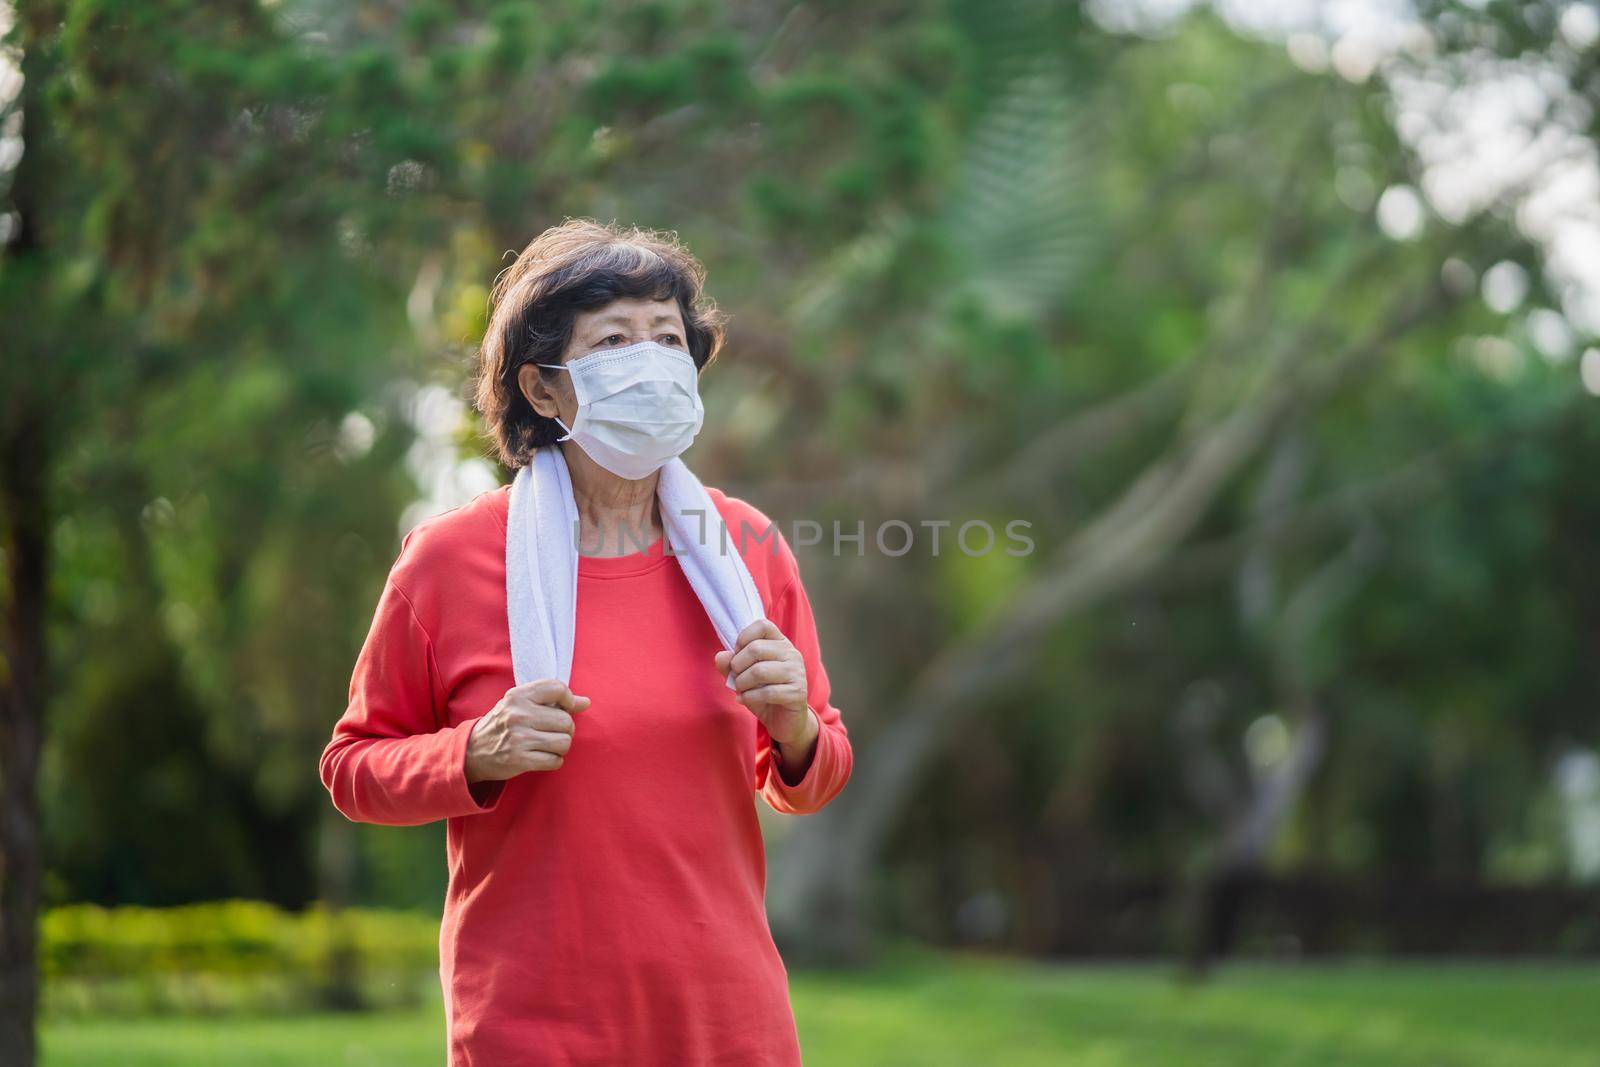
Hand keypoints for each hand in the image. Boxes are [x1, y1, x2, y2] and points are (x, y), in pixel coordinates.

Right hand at [465, 679, 589, 783]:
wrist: (472, 751)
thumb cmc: (503, 724)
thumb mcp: (520, 704)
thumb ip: (552, 700)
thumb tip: (586, 702)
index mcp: (518, 696)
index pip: (557, 688)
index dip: (568, 699)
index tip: (563, 709)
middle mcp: (518, 714)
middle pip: (566, 721)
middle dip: (566, 729)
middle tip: (553, 732)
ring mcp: (519, 738)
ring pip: (564, 742)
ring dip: (561, 747)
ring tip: (548, 745)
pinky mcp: (520, 760)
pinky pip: (556, 761)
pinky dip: (554, 761)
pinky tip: (542, 757)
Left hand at [714, 619, 812, 745]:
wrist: (784, 721)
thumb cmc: (763, 693)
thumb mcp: (743, 677)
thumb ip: (730, 664)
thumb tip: (721, 656)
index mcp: (780, 643)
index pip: (763, 626)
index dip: (743, 638)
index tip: (736, 654)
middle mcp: (792, 654)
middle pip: (756, 648)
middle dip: (738, 665)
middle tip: (736, 678)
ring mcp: (797, 673)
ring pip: (760, 671)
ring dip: (742, 683)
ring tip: (740, 690)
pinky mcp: (798, 693)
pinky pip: (767, 692)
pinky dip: (749, 697)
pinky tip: (744, 700)